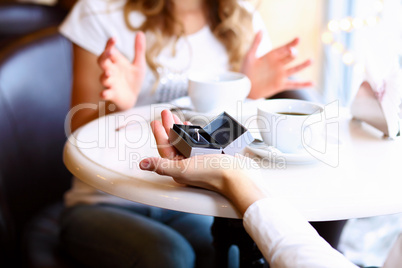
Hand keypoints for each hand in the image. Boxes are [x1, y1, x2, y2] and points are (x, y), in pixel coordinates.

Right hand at [97, 32, 146, 110]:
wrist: (133, 97)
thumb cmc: (133, 80)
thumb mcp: (139, 64)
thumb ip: (139, 50)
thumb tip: (140, 32)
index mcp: (116, 62)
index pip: (110, 50)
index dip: (109, 44)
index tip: (114, 38)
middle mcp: (111, 71)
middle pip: (102, 61)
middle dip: (104, 57)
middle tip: (109, 53)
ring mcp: (110, 82)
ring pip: (103, 78)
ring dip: (105, 75)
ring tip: (109, 74)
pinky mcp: (112, 94)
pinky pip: (105, 94)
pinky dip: (104, 93)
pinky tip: (104, 93)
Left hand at [145, 109, 266, 214]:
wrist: (238, 176)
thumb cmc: (213, 174)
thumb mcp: (183, 169)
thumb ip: (161, 165)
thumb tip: (142, 164)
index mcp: (178, 168)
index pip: (164, 149)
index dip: (158, 134)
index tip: (155, 121)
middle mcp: (188, 164)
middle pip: (174, 142)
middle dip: (169, 126)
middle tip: (166, 113)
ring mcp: (200, 159)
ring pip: (186, 141)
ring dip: (181, 128)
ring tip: (178, 117)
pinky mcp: (211, 155)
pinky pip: (199, 142)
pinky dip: (195, 133)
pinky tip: (195, 128)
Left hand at [242, 32, 312, 98]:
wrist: (244, 87)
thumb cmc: (245, 71)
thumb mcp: (249, 56)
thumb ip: (255, 44)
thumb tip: (261, 30)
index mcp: (272, 56)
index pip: (284, 48)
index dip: (291, 44)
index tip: (297, 39)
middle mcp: (278, 64)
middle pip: (289, 57)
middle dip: (292, 54)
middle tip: (293, 52)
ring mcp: (280, 75)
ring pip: (294, 69)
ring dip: (303, 65)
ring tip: (311, 61)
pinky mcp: (280, 85)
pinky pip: (294, 85)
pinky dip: (303, 84)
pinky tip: (312, 83)